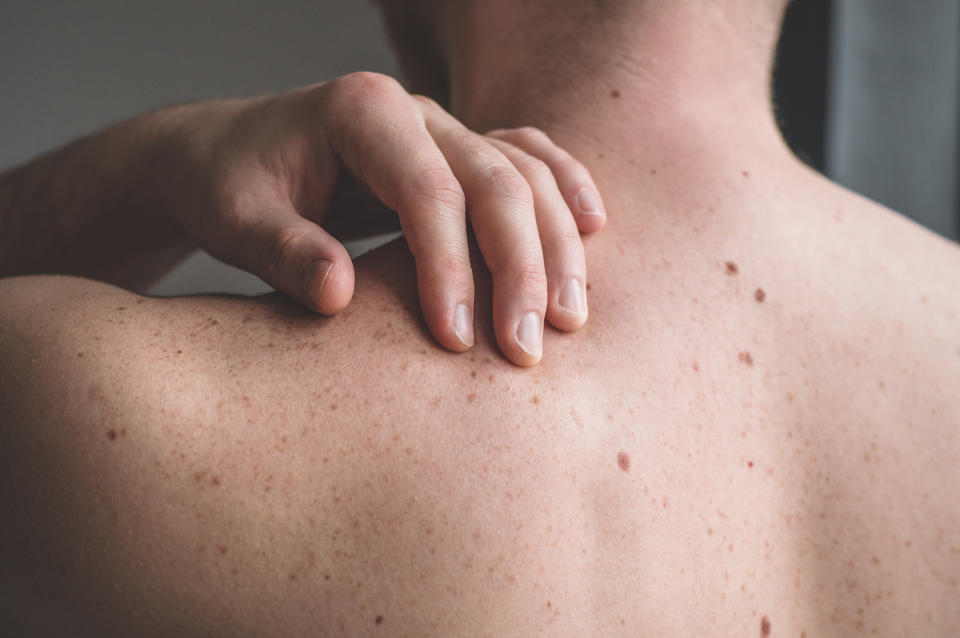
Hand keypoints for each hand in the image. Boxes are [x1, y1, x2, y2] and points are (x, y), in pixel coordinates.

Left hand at [168, 72, 606, 364]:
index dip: (449, 268)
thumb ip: (282, 251)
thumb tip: (339, 295)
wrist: (227, 156)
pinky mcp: (457, 152)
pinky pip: (528, 159)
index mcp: (362, 111)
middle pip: (495, 181)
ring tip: (568, 319)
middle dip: (520, 268)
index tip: (455, 341)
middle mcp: (415, 111)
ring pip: (525, 174)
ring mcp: (444, 126)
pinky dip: (564, 191)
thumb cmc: (227, 188)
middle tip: (527, 348)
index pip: (428, 191)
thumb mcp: (233, 219)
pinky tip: (595, 229)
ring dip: (556, 246)